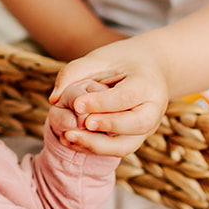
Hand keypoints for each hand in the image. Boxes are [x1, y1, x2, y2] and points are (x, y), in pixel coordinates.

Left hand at [49, 55, 167, 156]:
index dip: (101, 102)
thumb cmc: (121, 61)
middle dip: (107, 125)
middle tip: (80, 123)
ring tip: (68, 136)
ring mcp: (147, 128)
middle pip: (136, 124)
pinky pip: (117, 150)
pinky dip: (94, 149)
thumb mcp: (100, 58)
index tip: (76, 104)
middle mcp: (153, 109)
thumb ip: (75, 72)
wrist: (149, 70)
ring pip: (127, 145)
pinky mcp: (136, 139)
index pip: (126, 97)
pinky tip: (71, 141)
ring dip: (97, 145)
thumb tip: (54, 99)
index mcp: (147, 84)